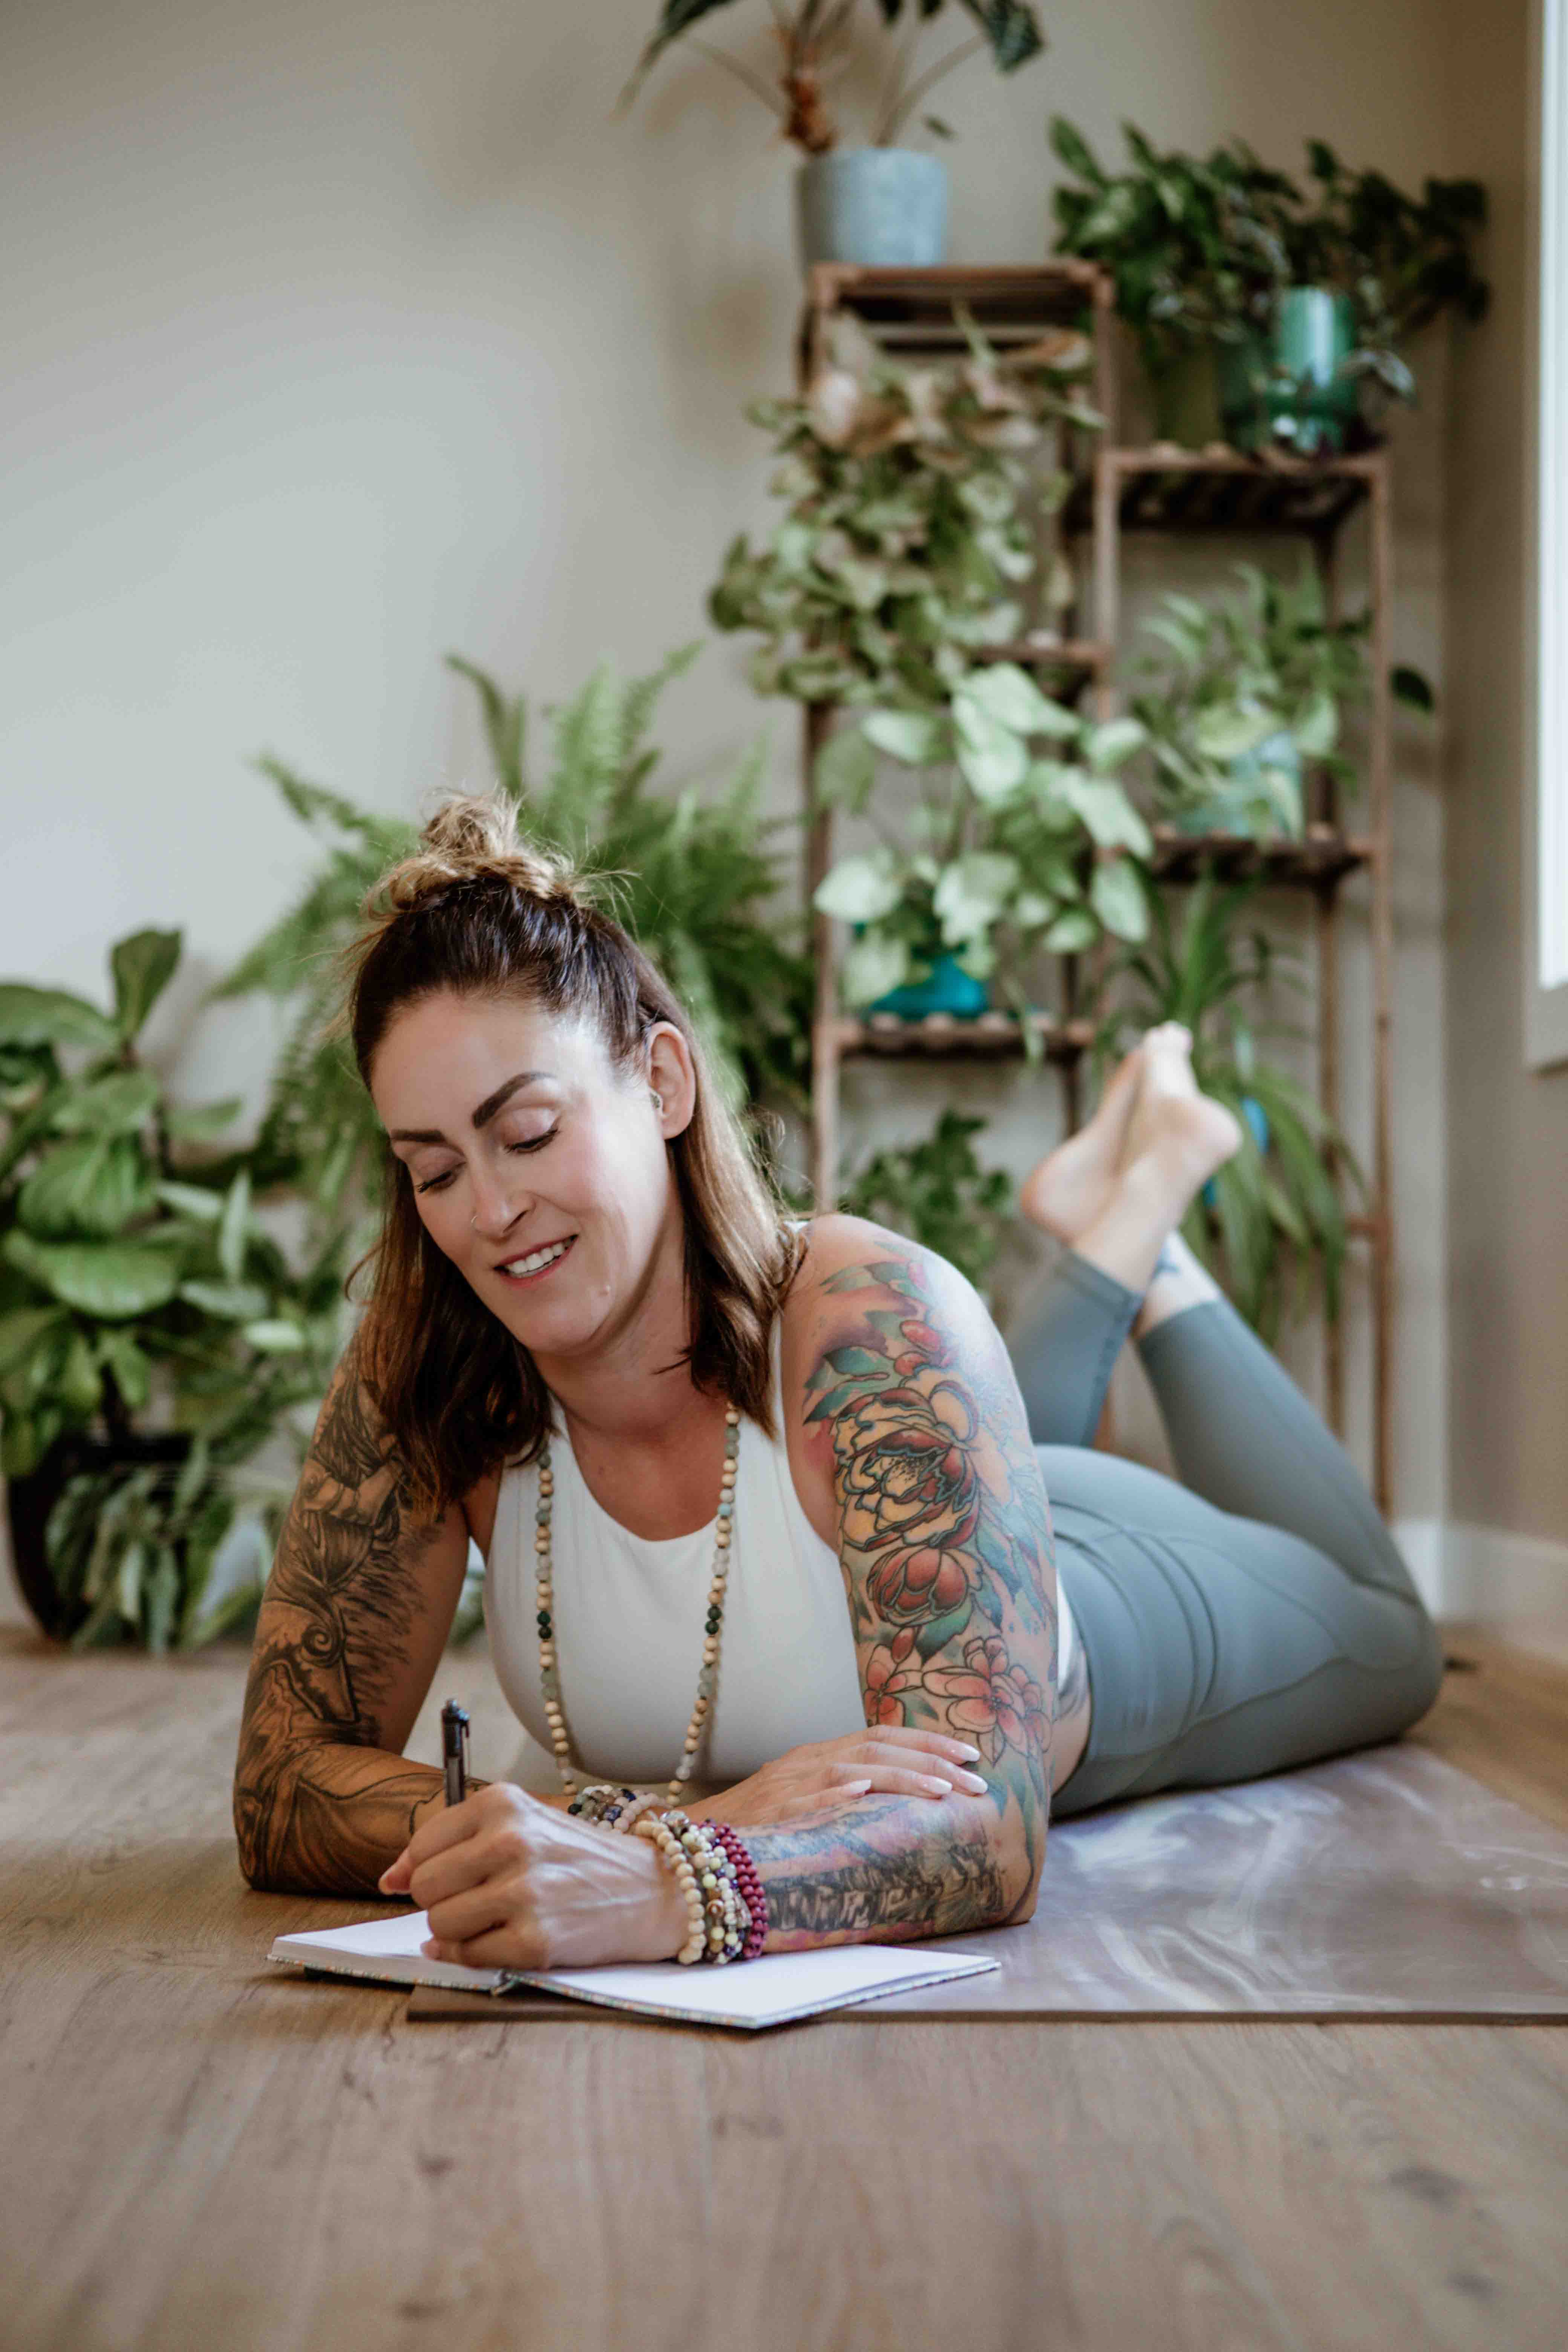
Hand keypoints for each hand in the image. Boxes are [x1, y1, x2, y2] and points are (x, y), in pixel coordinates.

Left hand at [375, 1781, 687, 1969]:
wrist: (652, 1889)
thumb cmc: (576, 1858)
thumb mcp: (520, 1825)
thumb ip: (452, 1844)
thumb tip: (387, 1879)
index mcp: (503, 1803)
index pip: (423, 1847)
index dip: (426, 1871)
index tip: (448, 1880)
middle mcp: (511, 1841)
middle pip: (425, 1888)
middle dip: (442, 1902)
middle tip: (480, 1899)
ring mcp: (524, 1892)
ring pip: (440, 1926)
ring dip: (459, 1932)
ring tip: (496, 1919)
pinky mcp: (536, 1940)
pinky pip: (469, 1957)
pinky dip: (475, 1956)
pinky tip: (503, 1941)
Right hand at [690, 1727, 988, 1829]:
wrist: (698, 1839)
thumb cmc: (759, 1823)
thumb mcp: (805, 1794)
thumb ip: (846, 1787)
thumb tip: (900, 1796)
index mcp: (819, 1754)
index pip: (882, 1735)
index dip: (929, 1742)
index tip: (970, 1756)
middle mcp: (806, 1760)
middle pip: (878, 1747)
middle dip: (932, 1760)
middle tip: (976, 1779)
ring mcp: (787, 1783)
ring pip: (852, 1768)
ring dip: (900, 1776)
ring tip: (941, 1791)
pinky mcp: (769, 1811)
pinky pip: (803, 1798)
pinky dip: (832, 1792)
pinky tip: (861, 1793)